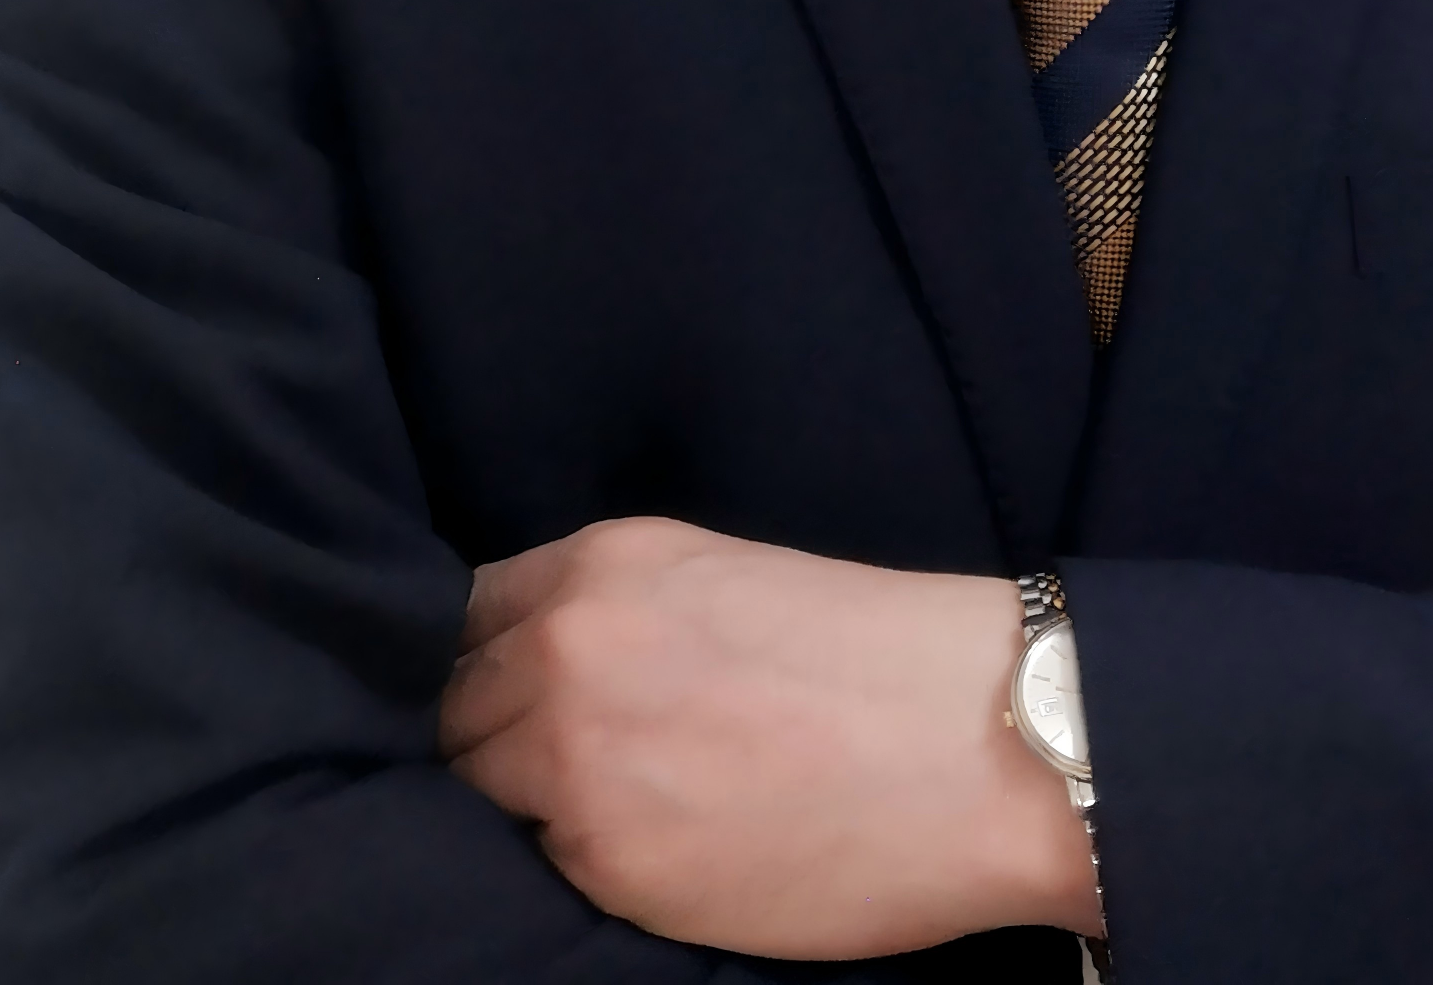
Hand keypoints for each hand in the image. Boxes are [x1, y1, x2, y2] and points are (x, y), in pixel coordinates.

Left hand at [439, 518, 1099, 955]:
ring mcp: (576, 761)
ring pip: (480, 797)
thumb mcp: (724, 580)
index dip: (477, 664)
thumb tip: (527, 663)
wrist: (982, 745)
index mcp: (602, 564)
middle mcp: (568, 648)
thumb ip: (613, 610)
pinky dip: (579, 866)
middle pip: (450, 711)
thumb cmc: (874, 659)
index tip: (500, 697)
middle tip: (561, 768)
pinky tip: (654, 852)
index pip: (458, 618)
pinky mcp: (607, 864)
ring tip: (615, 812)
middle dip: (489, 740)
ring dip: (524, 807)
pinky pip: (542, 869)